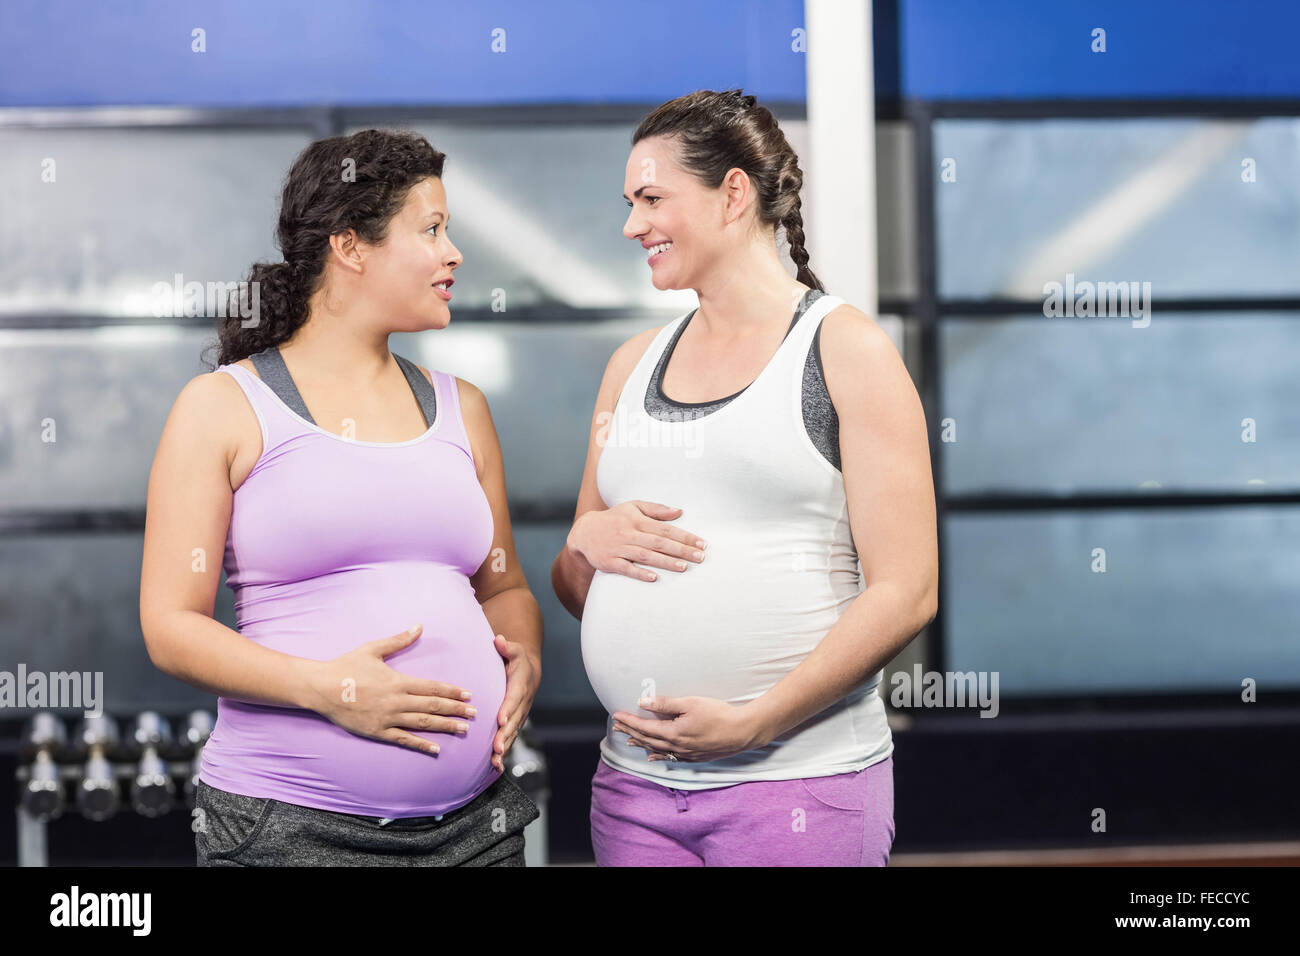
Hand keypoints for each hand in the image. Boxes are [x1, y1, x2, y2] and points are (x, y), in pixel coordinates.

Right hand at [305, 624, 476, 754]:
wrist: (321, 688)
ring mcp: (387, 718)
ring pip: (422, 724)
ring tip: (463, 729)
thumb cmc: (346, 666)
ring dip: (445, 726)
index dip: (452, 691)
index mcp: (398, 681)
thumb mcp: (373, 649)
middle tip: (475, 713)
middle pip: (432, 707)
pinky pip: (403, 740)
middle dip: (456, 710)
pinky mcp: (377, 732)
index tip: (468, 695)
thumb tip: (419, 626)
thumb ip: (399, 640)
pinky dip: (421, 745)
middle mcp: (396, 701)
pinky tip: (436, 748)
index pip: (432, 687)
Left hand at [490, 633, 538, 771]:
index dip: (508, 709)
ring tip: (495, 762)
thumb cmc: (516, 660)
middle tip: (496, 749)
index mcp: (520, 685)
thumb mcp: (513, 650)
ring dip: (504, 748)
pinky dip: (504, 752)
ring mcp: (520, 715)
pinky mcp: (515, 723)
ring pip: (513, 733)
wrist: (529, 672)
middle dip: (505, 735)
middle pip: (513, 721)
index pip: (514, 698)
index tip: (501, 720)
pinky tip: (495, 766)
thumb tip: (498, 640)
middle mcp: (522, 703)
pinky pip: (510, 738)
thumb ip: (506, 647)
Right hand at [568, 500, 706, 581]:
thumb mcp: (633, 507)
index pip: (665, 529)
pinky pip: (626, 568)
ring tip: (684, 567)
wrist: (584, 532)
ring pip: (645, 556)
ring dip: (665, 562)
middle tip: (700, 557)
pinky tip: (654, 578)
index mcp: (637, 520)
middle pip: (659, 543)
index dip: (684, 536)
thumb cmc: (615, 519)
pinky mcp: (609, 562)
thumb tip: (679, 511)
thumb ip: (656, 509)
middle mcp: (629, 533)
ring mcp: (619, 548)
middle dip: (681, 550)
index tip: (701, 543)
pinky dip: (639, 573)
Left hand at [612, 695, 768, 762]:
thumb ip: (665, 704)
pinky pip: (671, 758)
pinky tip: (652, 757)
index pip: (644, 727)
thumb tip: (643, 702)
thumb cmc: (718, 714)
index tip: (616, 716)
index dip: (629, 721)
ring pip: (657, 750)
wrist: (742, 732)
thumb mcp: (690, 703)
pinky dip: (658, 756)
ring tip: (629, 741)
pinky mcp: (695, 757)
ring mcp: (686, 754)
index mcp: (673, 732)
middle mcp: (676, 746)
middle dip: (631, 732)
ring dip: (641, 744)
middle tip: (617, 727)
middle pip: (648, 739)